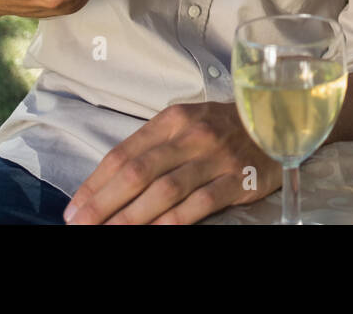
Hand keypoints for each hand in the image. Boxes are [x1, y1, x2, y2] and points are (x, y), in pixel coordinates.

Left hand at [63, 102, 281, 224]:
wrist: (278, 121)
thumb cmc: (223, 127)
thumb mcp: (187, 123)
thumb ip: (153, 145)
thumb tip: (109, 180)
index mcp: (173, 119)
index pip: (124, 153)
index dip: (96, 183)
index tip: (74, 206)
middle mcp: (192, 135)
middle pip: (138, 173)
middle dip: (103, 203)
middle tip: (80, 224)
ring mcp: (216, 158)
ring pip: (164, 191)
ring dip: (130, 217)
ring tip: (106, 234)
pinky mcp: (237, 179)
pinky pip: (198, 205)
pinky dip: (171, 222)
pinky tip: (153, 233)